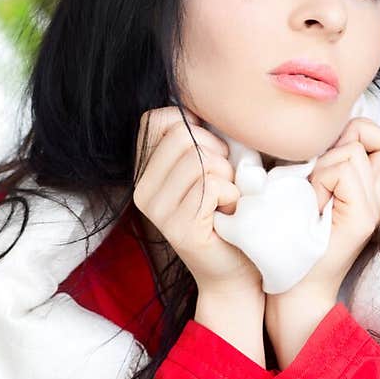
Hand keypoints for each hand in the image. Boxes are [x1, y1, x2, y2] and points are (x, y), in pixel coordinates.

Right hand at [133, 106, 262, 298]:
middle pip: (183, 137)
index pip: (159, 120)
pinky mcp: (179, 228)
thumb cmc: (229, 215)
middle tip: (226, 181)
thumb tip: (197, 105)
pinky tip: (229, 215)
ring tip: (227, 200)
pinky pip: (212, 186)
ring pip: (201, 161)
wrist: (236, 273)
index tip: (211, 152)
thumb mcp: (209, 168)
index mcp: (145, 173)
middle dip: (217, 153)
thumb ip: (197, 140)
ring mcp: (158, 212)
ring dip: (227, 177)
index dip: (193, 126)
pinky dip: (232, 196)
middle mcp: (143, 192)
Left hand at [285, 116, 379, 304]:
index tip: (331, 158)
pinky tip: (313, 207)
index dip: (361, 133)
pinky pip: (343, 170)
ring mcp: (374, 209)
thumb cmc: (296, 240)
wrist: (296, 288)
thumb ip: (330, 165)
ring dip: (323, 167)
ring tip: (313, 199)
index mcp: (372, 192)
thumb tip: (330, 132)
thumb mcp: (314, 192)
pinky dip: (320, 181)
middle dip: (347, 141)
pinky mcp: (363, 217)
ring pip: (354, 151)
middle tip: (321, 177)